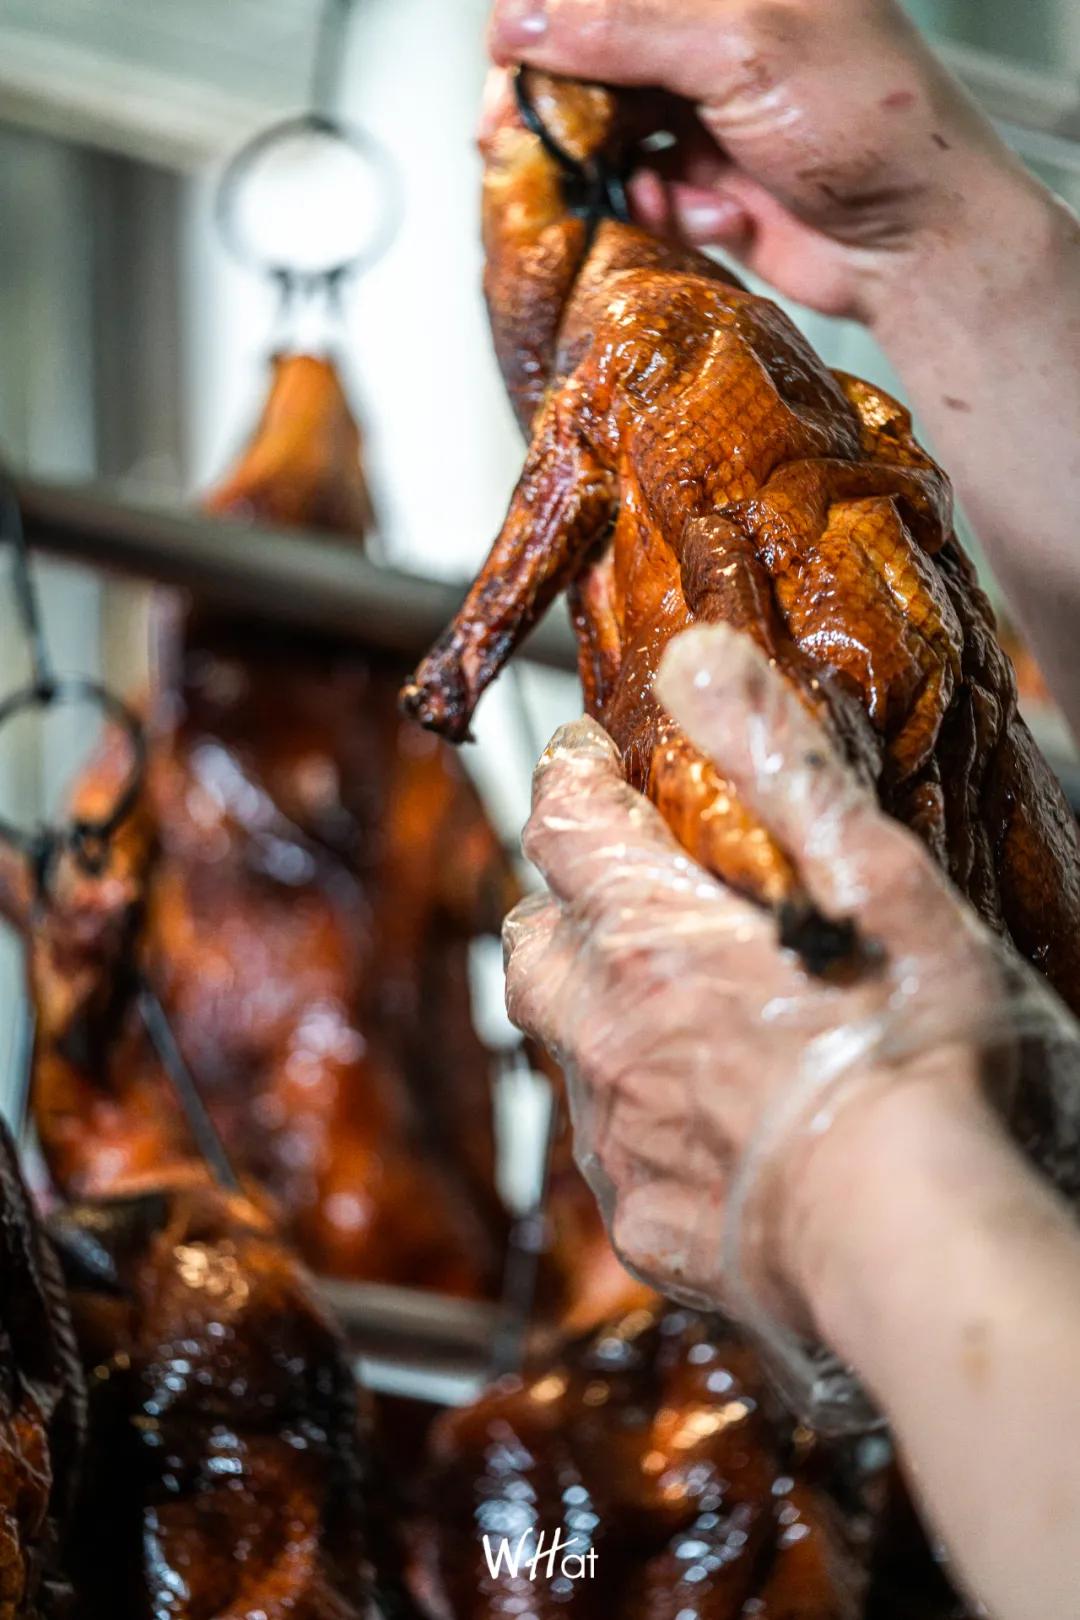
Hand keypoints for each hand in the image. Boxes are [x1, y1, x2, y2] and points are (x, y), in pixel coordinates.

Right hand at [488, 0, 1043, 320]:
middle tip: (530, 147)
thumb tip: (524, 22)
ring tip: (653, 193)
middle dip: (564, 109)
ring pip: (607, 131)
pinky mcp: (704, 177)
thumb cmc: (871, 123)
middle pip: (588, 57)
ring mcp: (705, 107)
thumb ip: (625, 29)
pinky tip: (716, 212)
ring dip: (619, 170)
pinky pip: (641, 190)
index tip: (511, 67)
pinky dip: (665, 209)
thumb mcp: (741, 49)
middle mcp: (711, 32)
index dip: (542, 21)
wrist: (916, 242)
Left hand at [504, 624, 1017, 1334]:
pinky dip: (628, 1112)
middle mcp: (606, 1034)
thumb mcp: (869, 877)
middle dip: (555, 895)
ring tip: (653, 998)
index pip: (564, 824)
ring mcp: (618, 1136)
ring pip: (557, 1044)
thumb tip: (692, 659)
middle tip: (609, 881)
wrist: (912, 1247)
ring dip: (586, 1004)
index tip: (593, 760)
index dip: (572, 777)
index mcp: (651, 938)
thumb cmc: (914, 1060)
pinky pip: (604, 1149)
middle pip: (529, 938)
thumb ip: (774, 763)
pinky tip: (692, 1119)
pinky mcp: (645, 1224)